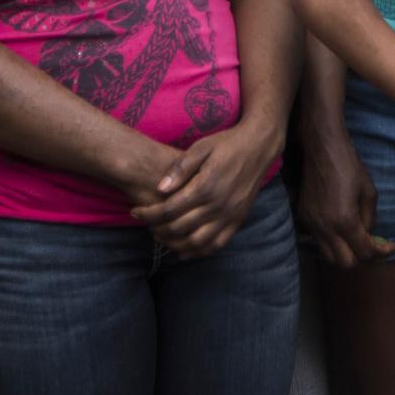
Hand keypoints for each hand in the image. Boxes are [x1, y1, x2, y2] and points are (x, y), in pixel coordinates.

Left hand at [130, 124, 280, 258]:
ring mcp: (230, 215)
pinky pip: (217, 244)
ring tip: (161, 236)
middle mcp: (218, 205)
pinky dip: (199, 250)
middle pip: (179, 228)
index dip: (148, 214)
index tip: (135, 211)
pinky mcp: (238, 220)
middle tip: (145, 223)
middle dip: (157, 228)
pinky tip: (185, 248)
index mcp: (205, 186)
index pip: (169, 210)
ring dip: (175, 243)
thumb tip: (160, 188)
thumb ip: (180, 168)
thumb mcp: (201, 147)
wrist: (259, 146)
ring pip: (197, 242)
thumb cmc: (226, 143)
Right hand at [296, 125, 393, 268]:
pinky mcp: (303, 219)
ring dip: (345, 253)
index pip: (365, 253)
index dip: (382, 254)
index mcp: (345, 221)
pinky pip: (319, 242)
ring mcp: (312, 225)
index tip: (391, 247)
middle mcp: (326, 228)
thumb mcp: (369, 191)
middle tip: (373, 245)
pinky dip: (332, 243)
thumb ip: (370, 218)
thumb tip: (368, 234)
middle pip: (346, 264)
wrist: (322, 149)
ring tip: (356, 239)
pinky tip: (340, 229)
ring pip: (330, 257)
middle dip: (363, 258)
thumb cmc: (350, 166)